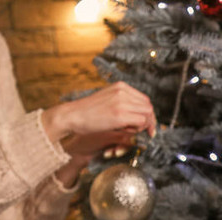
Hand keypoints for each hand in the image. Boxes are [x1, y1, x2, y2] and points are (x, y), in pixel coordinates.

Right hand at [42, 82, 156, 142]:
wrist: (72, 115)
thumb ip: (123, 103)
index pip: (144, 99)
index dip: (148, 113)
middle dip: (149, 120)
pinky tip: (126, 130)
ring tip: (130, 130)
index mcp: (120, 86)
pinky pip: (141, 122)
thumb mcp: (108, 100)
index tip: (147, 124)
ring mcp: (122, 102)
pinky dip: (138, 129)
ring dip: (143, 125)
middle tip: (145, 131)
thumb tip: (140, 115)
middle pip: (148, 106)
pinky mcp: (120, 115)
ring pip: (147, 114)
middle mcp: (123, 91)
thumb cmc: (88, 112)